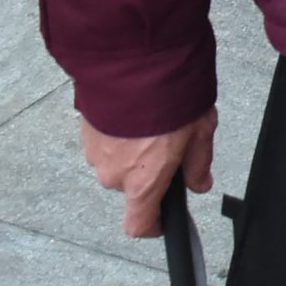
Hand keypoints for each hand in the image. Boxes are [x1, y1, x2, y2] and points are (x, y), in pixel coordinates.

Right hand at [81, 108, 214, 237]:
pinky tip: (135, 112)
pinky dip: (119, 135)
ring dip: (134, 150)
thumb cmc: (170, 95)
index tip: (164, 220)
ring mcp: (95, 154)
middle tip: (172, 141)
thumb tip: (199, 184)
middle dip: (150, 170)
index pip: (138, 225)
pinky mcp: (85, 132)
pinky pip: (106, 144)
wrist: (132, 59)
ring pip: (119, 163)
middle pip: (133, 186)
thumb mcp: (200, 130)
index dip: (153, 225)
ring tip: (153, 120)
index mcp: (143, 181)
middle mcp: (114, 175)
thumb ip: (199, 162)